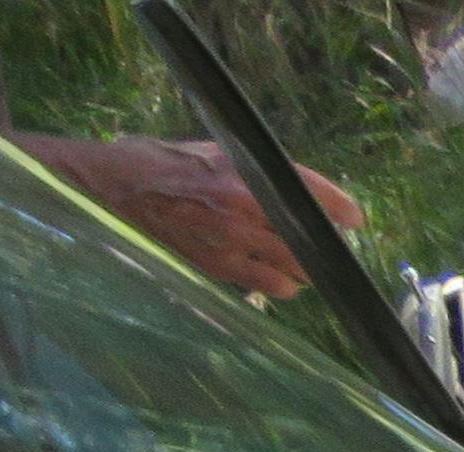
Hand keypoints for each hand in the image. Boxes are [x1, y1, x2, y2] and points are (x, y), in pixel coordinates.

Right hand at [11, 134, 360, 301]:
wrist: (107, 187)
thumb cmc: (158, 163)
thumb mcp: (209, 153)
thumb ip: (250, 171)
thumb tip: (291, 187)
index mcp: (242, 173)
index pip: (308, 189)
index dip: (339, 207)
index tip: (356, 219)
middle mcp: (243, 208)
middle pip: (309, 239)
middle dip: (322, 245)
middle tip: (326, 245)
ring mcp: (231, 242)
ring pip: (295, 270)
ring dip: (302, 269)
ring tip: (298, 262)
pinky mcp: (218, 268)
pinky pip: (267, 287)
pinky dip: (277, 284)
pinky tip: (272, 275)